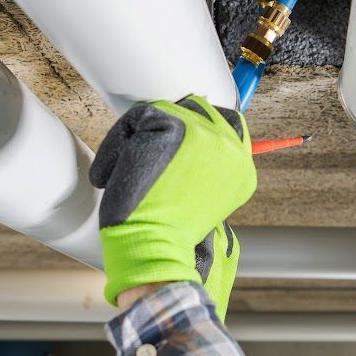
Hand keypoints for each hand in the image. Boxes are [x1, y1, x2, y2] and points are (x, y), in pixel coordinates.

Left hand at [90, 95, 254, 318]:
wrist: (155, 247)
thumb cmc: (169, 232)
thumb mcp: (198, 199)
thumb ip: (203, 168)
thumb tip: (182, 145)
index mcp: (241, 165)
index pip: (226, 122)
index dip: (194, 128)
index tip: (171, 146)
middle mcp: (229, 145)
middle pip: (192, 108)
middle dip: (163, 128)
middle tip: (142, 160)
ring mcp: (203, 133)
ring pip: (159, 113)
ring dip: (136, 141)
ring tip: (129, 177)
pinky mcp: (171, 127)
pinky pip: (134, 120)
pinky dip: (116, 148)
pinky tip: (113, 176)